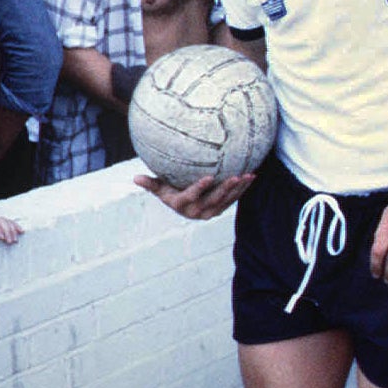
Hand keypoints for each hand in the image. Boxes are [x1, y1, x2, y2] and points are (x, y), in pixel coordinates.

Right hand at [135, 171, 253, 218]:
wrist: (185, 205)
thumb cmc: (170, 191)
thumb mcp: (161, 188)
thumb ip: (151, 184)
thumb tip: (135, 178)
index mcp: (182, 205)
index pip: (191, 196)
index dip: (200, 188)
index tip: (209, 177)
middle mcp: (197, 211)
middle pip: (213, 200)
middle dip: (225, 189)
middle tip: (235, 176)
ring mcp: (211, 212)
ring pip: (226, 200)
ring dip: (238, 189)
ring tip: (248, 175)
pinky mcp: (221, 209)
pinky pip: (233, 199)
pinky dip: (243, 189)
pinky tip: (252, 177)